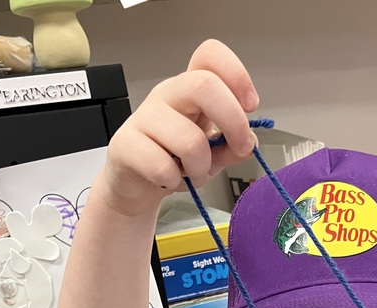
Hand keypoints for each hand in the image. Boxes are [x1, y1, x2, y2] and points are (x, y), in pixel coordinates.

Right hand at [102, 39, 259, 216]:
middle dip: (233, 121)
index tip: (251, 105)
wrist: (135, 183)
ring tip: (192, 173)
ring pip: (189, 140)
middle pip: (204, 85)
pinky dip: (174, 181)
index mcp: (189, 90)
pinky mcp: (125, 144)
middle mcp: (167, 95)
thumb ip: (232, 147)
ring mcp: (144, 117)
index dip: (236, 75)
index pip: (209, 55)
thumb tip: (250, 142)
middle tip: (239, 148)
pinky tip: (168, 179)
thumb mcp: (212, 155)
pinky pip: (162, 166)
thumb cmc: (172, 161)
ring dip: (201, 167)